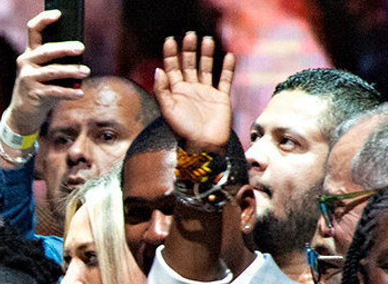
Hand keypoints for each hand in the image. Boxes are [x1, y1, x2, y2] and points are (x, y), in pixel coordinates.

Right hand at [5, 11, 90, 135]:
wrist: (23, 113)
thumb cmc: (41, 86)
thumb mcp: (46, 71)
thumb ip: (58, 61)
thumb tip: (80, 54)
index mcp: (30, 53)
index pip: (34, 30)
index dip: (44, 20)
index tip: (58, 14)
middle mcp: (26, 63)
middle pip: (46, 51)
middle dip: (65, 49)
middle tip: (81, 48)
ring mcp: (28, 79)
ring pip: (52, 71)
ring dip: (71, 71)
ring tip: (86, 71)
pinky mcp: (33, 94)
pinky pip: (54, 91)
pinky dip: (69, 92)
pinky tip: (80, 93)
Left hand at [153, 32, 235, 152]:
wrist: (204, 146)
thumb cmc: (183, 131)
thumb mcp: (168, 110)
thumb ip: (162, 91)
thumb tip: (158, 70)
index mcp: (175, 93)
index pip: (172, 69)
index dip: (170, 55)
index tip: (170, 40)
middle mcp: (190, 90)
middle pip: (189, 65)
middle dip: (188, 50)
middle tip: (190, 34)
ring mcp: (206, 93)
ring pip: (206, 69)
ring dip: (206, 55)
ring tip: (207, 40)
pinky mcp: (221, 98)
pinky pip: (225, 80)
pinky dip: (228, 69)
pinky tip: (229, 56)